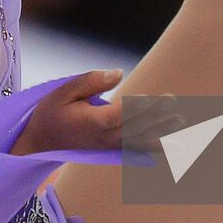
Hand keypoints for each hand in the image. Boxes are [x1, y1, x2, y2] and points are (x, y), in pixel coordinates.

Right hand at [10, 70, 184, 156]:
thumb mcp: (64, 90)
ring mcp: (108, 146)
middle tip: (182, 116)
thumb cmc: (49, 112)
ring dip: (163, 140)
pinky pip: (135, 150)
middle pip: (140, 129)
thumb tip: (119, 73)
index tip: (167, 99)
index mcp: (97, 122)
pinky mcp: (108, 149)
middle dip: (162, 122)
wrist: (38, 142)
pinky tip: (169, 149)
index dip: (149, 107)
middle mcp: (106, 137)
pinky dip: (153, 150)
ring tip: (184, 139)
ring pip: (141, 142)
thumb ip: (92, 81)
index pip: (129, 113)